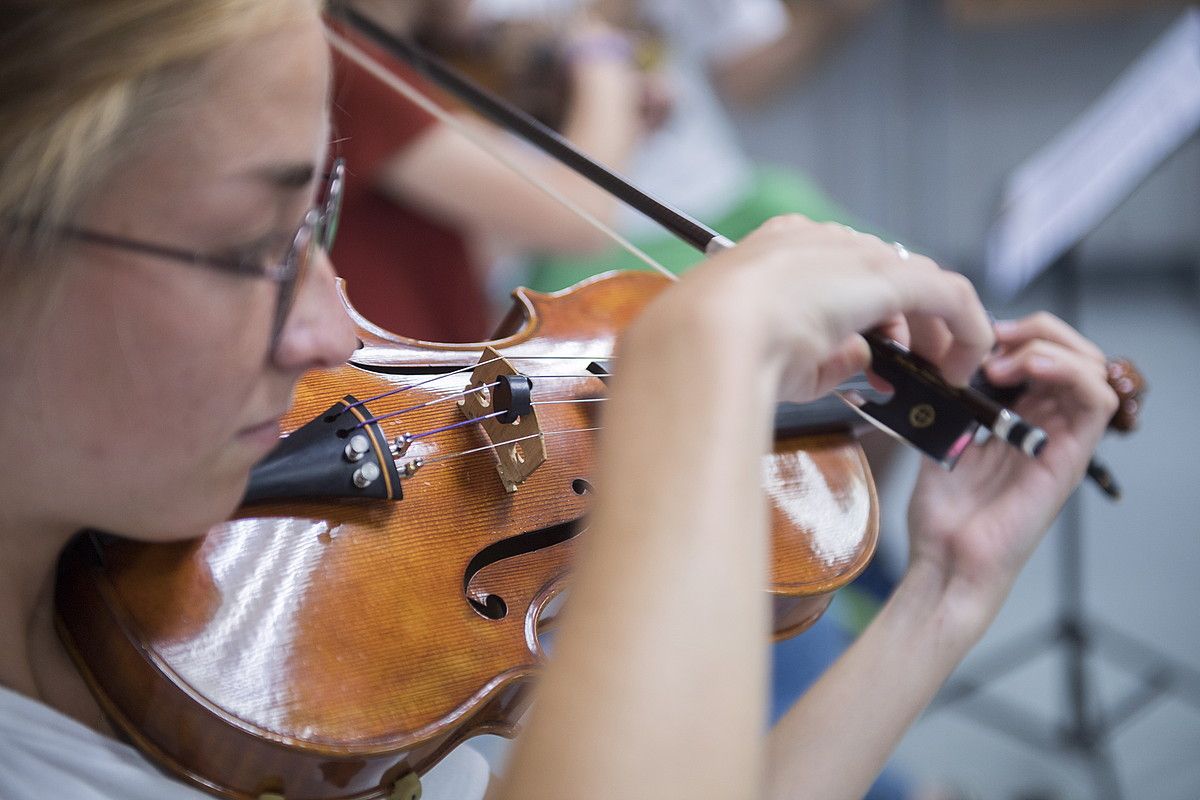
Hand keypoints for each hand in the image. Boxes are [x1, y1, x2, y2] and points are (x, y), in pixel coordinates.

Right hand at [638, 216, 994, 405]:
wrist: (708, 337)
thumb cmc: (713, 349)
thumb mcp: (773, 354)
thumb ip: (822, 354)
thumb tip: (859, 358)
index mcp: (778, 251)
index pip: (841, 273)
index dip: (865, 317)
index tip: (870, 353)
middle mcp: (819, 241)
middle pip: (884, 276)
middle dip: (903, 327)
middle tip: (908, 372)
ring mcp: (853, 255)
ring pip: (918, 285)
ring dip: (934, 331)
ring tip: (936, 375)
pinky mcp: (887, 278)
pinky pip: (948, 297)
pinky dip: (966, 330)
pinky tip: (967, 364)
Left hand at [906, 312, 1118, 628]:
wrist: (945, 557)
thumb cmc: (942, 511)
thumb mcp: (939, 437)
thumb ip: (950, 401)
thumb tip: (941, 359)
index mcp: (1019, 417)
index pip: (1044, 355)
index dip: (1020, 333)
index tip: (978, 333)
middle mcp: (1047, 425)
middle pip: (1075, 354)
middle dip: (1039, 330)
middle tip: (996, 337)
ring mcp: (1062, 441)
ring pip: (1093, 370)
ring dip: (1051, 348)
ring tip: (1005, 360)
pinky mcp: (1071, 459)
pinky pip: (1098, 402)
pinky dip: (1070, 372)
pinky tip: (1027, 368)